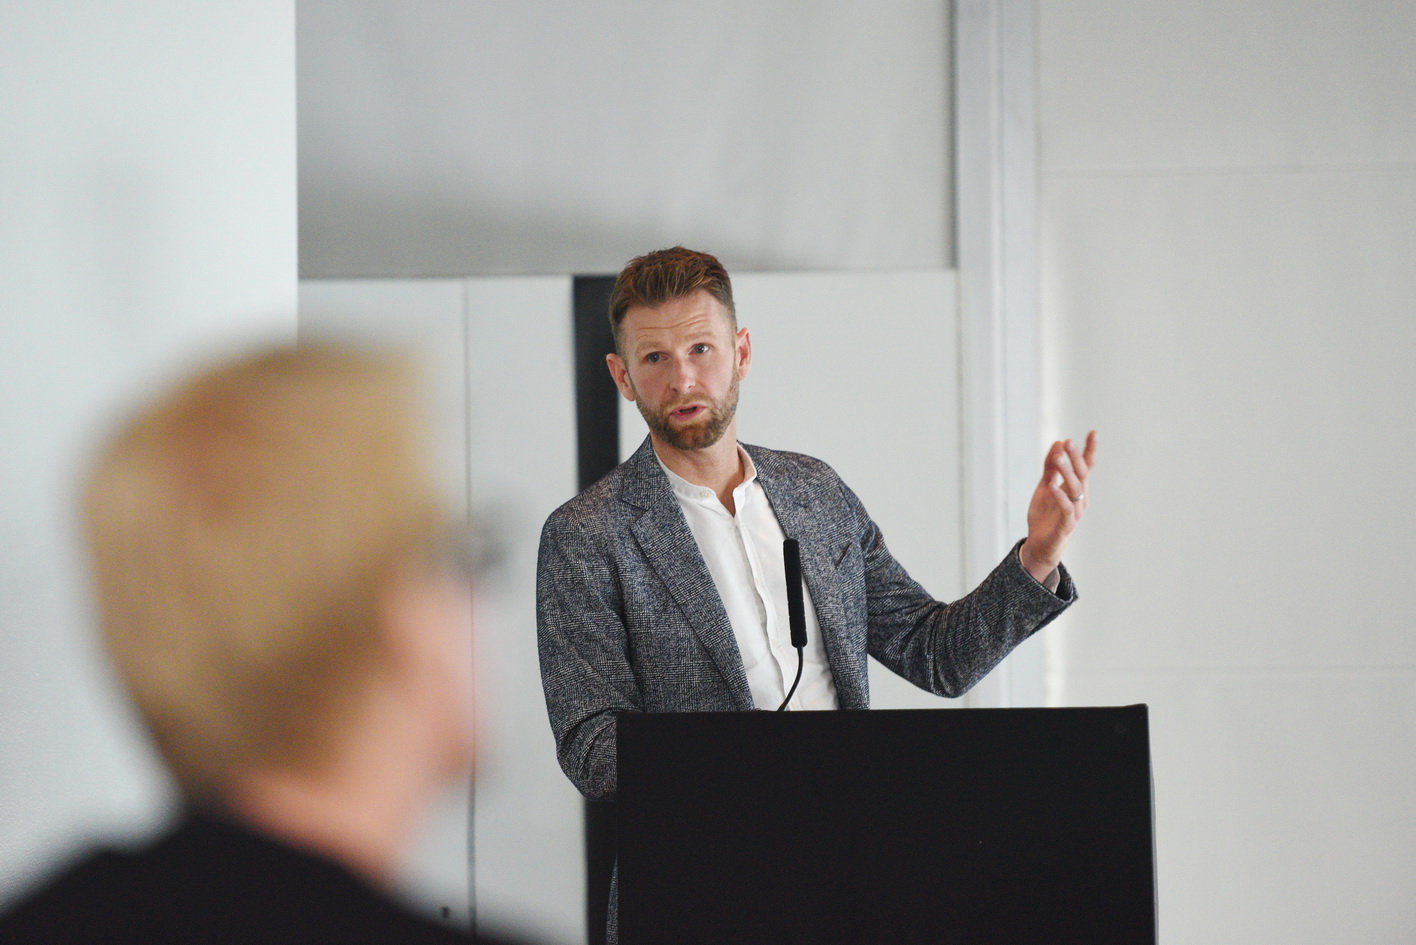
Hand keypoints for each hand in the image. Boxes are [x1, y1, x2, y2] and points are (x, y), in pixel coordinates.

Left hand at [1019, 431, 1096, 583]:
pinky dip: (1060, 496)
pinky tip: (1053, 486)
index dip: (1089, 450)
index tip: (1093, 432)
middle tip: (1068, 442)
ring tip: (1058, 458)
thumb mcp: (1044, 487)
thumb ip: (1050, 468)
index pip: (1086, 467)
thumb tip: (1057, 443)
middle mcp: (1080, 499)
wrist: (1040, 546)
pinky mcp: (1066, 526)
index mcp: (1077, 489)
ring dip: (1067, 472)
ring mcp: (1075, 512)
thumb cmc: (1045, 516)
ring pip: (1075, 489)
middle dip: (1076, 457)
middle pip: (1082, 474)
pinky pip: (1066, 509)